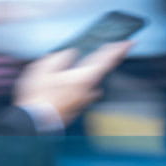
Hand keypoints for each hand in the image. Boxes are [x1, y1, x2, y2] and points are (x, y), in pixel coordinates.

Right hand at [13, 41, 133, 123]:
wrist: (37, 122)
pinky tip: (92, 86)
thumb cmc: (39, 96)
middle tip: (124, 48)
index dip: (117, 49)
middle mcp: (88, 87)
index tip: (129, 43)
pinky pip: (90, 91)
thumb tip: (70, 53)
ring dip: (101, 70)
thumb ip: (59, 58)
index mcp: (82, 76)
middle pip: (105, 69)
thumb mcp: (43, 69)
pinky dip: (92, 84)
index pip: (105, 59)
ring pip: (97, 80)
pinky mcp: (79, 105)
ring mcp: (84, 98)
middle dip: (115, 57)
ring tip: (106, 62)